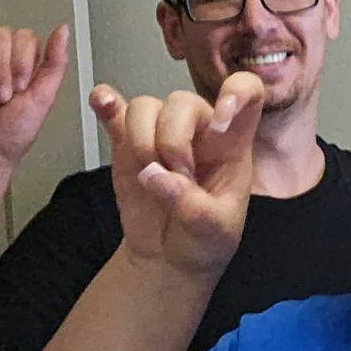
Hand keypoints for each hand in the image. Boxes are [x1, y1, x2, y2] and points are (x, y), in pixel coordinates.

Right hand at [0, 9, 71, 171]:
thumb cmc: (9, 135)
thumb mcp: (43, 97)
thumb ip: (55, 62)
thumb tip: (63, 29)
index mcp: (17, 64)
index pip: (24, 37)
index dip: (24, 59)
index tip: (22, 87)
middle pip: (1, 34)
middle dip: (4, 66)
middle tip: (2, 96)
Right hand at [90, 75, 263, 275]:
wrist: (168, 258)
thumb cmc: (204, 239)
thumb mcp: (214, 232)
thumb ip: (192, 207)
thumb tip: (155, 175)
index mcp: (233, 142)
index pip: (247, 93)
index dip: (237, 92)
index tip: (220, 123)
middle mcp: (198, 128)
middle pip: (182, 101)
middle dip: (173, 141)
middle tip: (176, 178)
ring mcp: (160, 133)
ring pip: (145, 106)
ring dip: (142, 139)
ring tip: (150, 176)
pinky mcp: (127, 144)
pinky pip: (116, 112)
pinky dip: (107, 103)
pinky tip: (102, 102)